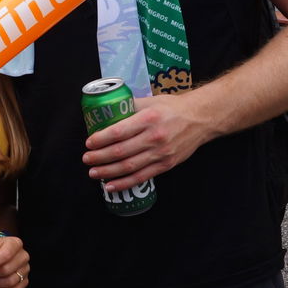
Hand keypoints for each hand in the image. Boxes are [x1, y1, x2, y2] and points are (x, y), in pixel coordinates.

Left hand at [83, 94, 213, 190]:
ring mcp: (161, 153)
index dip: (101, 139)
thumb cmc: (173, 107)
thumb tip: (107, 112)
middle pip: (120, 151)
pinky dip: (124, 183)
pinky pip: (142, 177)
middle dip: (100, 157)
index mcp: (148, 118)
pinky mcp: (166, 165)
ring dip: (108, 172)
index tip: (89, 143)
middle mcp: (154, 137)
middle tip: (86, 159)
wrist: (201, 119)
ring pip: (129, 167)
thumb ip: (130, 107)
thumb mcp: (151, 101)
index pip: (119, 131)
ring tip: (93, 173)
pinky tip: (111, 186)